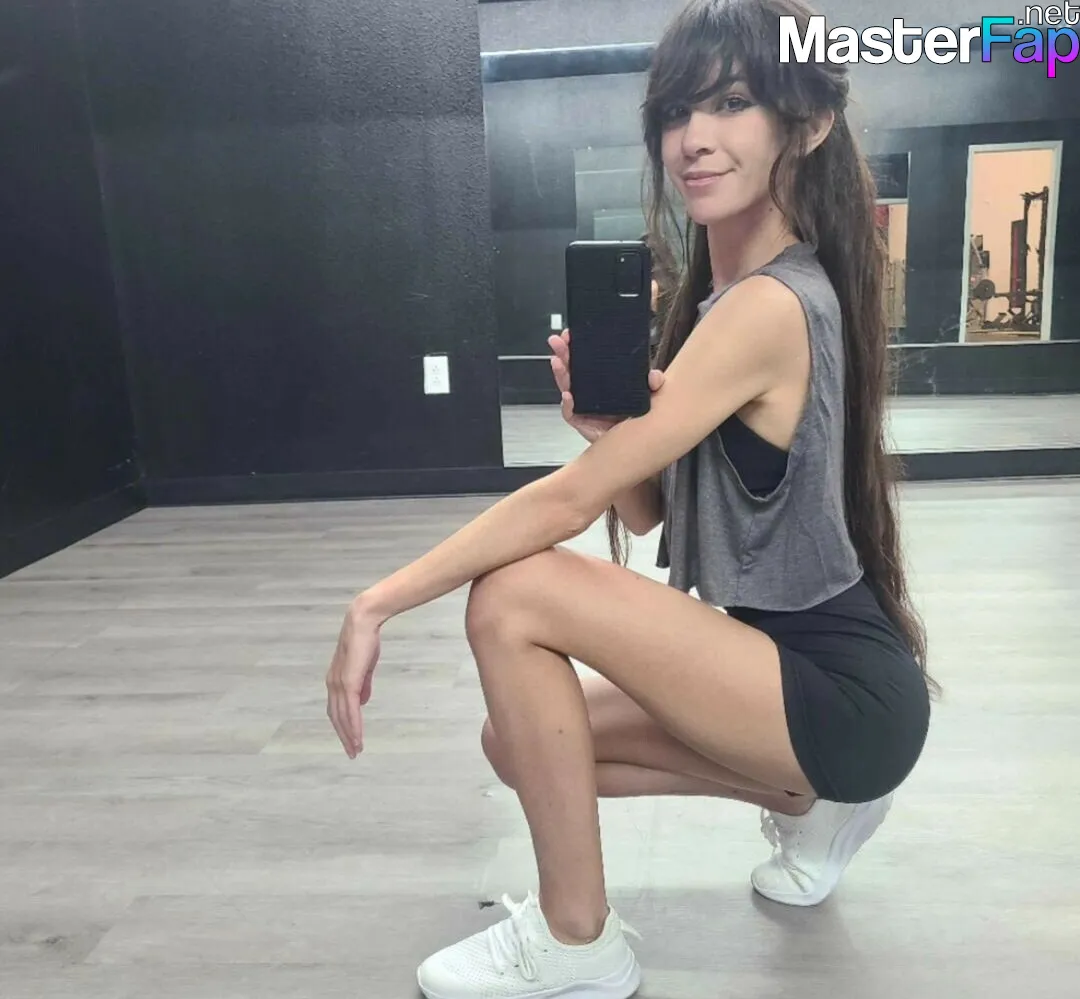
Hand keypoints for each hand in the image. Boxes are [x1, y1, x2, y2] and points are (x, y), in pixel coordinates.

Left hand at [325, 603, 380, 757]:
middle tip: (352, 752)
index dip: (343, 726)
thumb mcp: (364, 666)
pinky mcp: (348, 682)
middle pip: (336, 717)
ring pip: (343, 717)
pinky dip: (354, 726)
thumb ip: (363, 685)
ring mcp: (339, 684)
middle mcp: (333, 685)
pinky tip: (358, 737)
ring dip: (349, 735)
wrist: (363, 623)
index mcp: (335, 681)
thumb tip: (362, 702)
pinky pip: (351, 710)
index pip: (337, 709)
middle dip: (344, 736)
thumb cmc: (365, 641)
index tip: (350, 740)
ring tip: (357, 750)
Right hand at [548, 329, 664, 442]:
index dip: (577, 347)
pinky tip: (569, 396)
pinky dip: (567, 405)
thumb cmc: (637, 419)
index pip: (586, 360)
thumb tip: (653, 376)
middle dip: (563, 354)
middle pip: (572, 369)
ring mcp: (583, 406)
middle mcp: (590, 392)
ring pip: (567, 387)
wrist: (636, 446)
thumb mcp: (649, 396)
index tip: (572, 334)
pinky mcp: (581, 422)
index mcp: (603, 382)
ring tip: (558, 362)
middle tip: (559, 341)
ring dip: (561, 373)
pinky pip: (570, 413)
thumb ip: (654, 384)